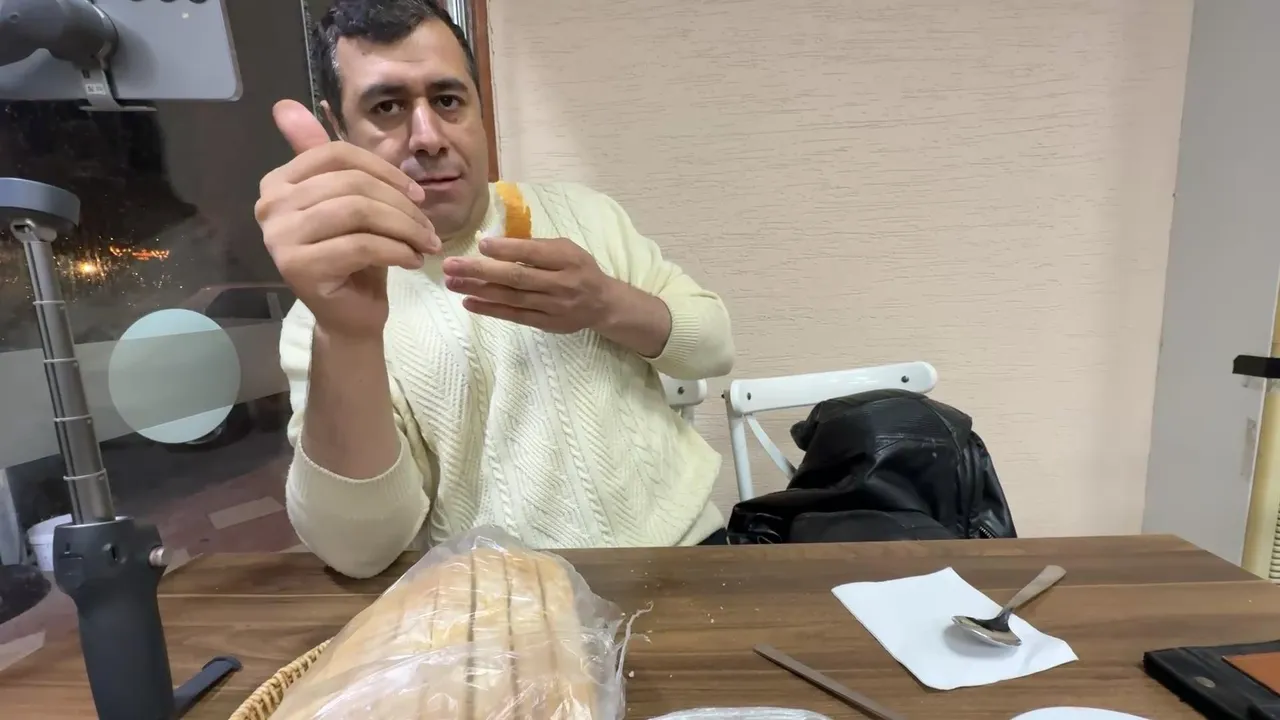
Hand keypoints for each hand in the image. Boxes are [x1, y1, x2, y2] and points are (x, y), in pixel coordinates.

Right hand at [255, 99, 441, 340]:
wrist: (350, 315)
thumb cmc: (355, 257)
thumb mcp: (351, 202)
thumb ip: (329, 158)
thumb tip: (285, 103)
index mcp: (278, 182)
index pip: (338, 155)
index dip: (385, 171)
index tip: (417, 194)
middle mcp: (270, 207)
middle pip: (352, 184)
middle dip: (401, 205)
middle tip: (428, 228)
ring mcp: (279, 238)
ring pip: (359, 212)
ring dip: (405, 228)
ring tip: (426, 244)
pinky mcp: (299, 268)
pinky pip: (362, 245)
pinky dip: (397, 251)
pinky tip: (413, 261)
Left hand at [442, 237, 617, 332]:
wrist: (603, 304)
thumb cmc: (579, 269)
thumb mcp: (566, 249)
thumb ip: (537, 247)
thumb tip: (496, 244)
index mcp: (567, 259)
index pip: (533, 254)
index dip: (506, 250)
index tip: (480, 245)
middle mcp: (560, 283)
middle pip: (516, 277)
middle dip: (480, 271)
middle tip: (451, 265)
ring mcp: (553, 306)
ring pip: (511, 298)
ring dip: (478, 290)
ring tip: (452, 283)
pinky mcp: (546, 323)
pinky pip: (514, 316)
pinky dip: (490, 310)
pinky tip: (469, 302)